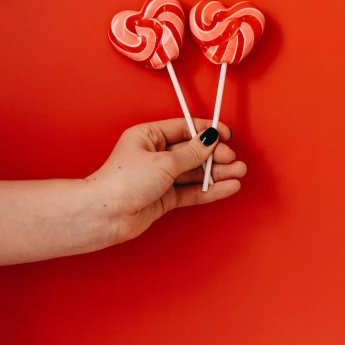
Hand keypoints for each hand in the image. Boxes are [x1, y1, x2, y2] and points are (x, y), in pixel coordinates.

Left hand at [86, 117, 246, 245]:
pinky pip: (192, 191)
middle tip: (233, 159)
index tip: (226, 135)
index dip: (207, 131)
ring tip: (238, 173)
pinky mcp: (164, 198)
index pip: (184, 129)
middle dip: (215, 155)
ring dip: (217, 173)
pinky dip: (210, 189)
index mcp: (149, 136)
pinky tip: (227, 187)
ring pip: (194, 173)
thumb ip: (191, 153)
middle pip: (192, 151)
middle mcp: (155, 155)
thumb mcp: (163, 162)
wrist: (105, 215)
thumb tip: (210, 139)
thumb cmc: (124, 182)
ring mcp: (160, 177)